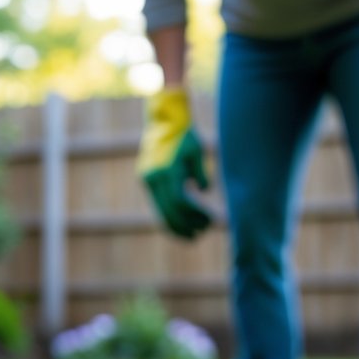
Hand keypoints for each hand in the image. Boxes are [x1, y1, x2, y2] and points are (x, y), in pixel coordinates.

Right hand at [138, 87, 212, 239]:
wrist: (163, 122)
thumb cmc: (185, 135)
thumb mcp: (197, 152)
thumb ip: (201, 174)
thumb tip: (204, 193)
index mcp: (167, 171)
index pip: (180, 202)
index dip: (195, 214)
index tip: (210, 222)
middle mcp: (154, 179)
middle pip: (169, 211)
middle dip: (186, 226)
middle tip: (202, 234)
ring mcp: (148, 181)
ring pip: (161, 211)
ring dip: (176, 226)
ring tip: (192, 236)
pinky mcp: (147, 181)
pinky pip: (158, 204)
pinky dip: (169, 216)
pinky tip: (180, 224)